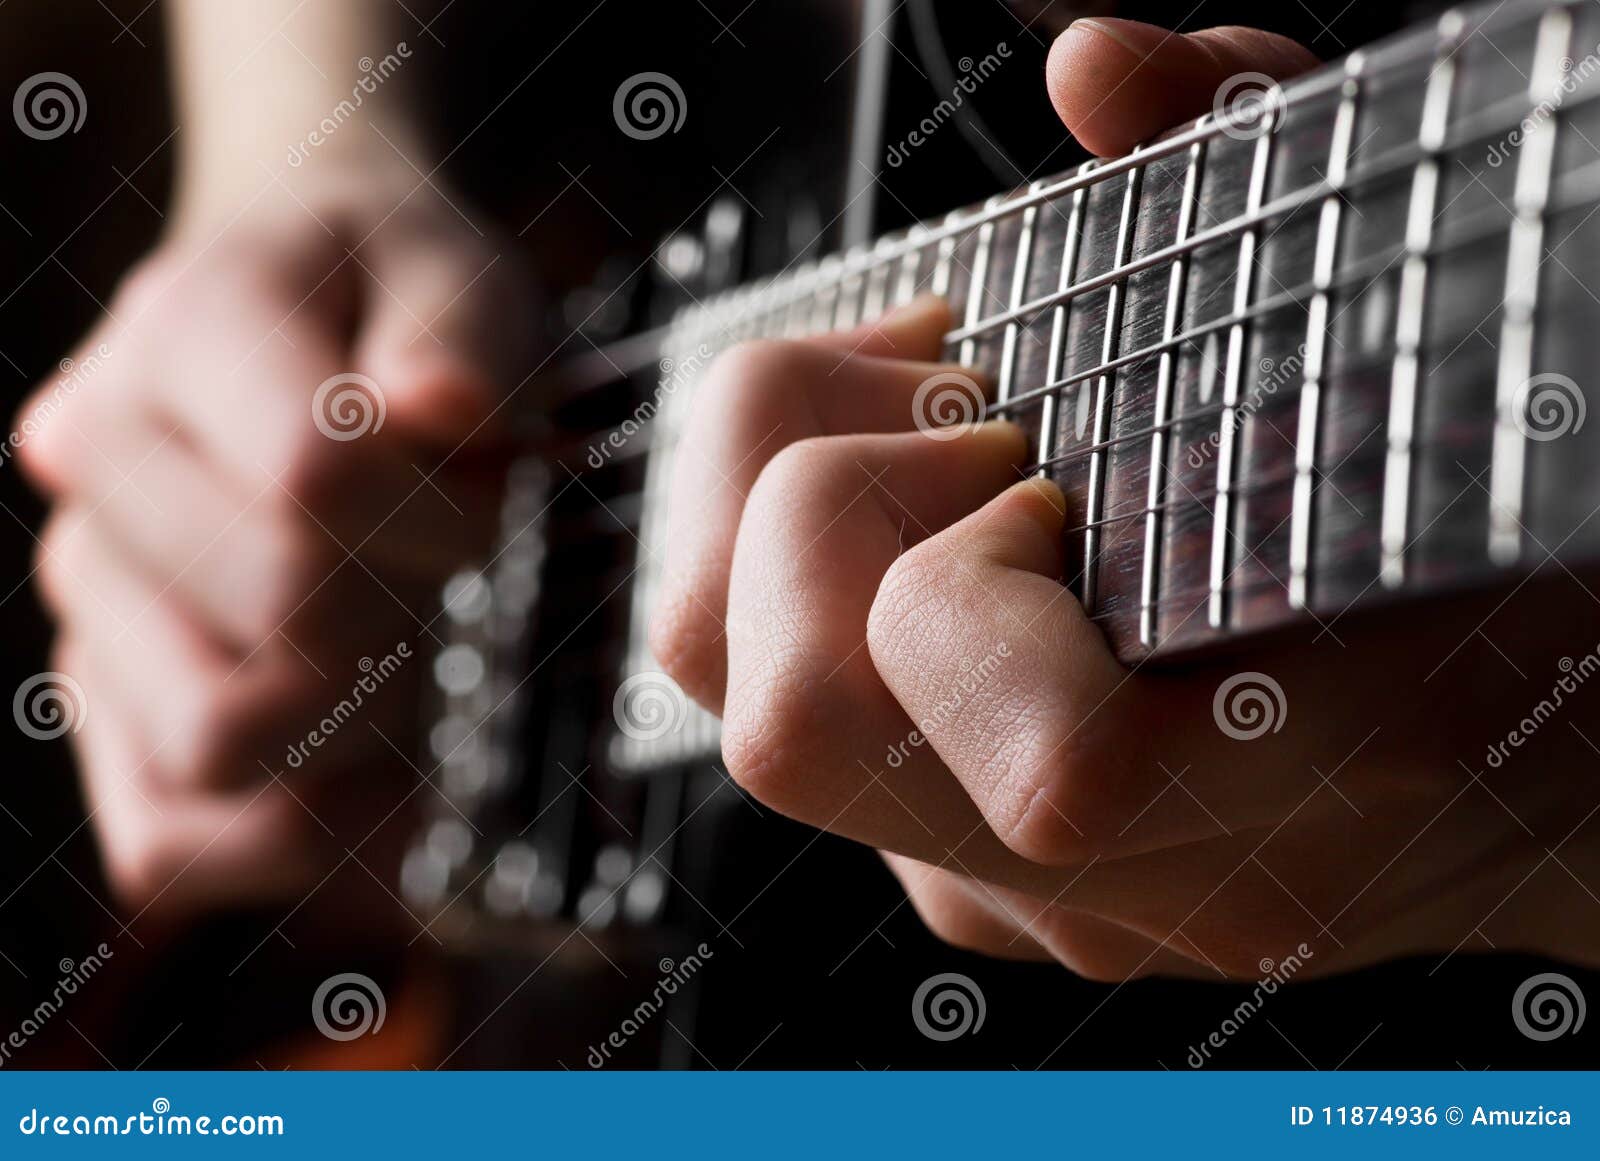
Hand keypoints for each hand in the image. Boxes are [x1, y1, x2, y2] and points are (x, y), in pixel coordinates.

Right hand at [17, 158, 532, 920]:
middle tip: (444, 573)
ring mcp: (85, 584)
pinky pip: (167, 840)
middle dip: (411, 607)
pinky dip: (291, 838)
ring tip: (397, 651)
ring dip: (356, 722)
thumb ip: (462, 335)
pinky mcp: (101, 688)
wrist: (299, 297)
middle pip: (278, 614)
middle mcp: (97, 458)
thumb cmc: (392, 295)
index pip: (313, 480)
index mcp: (184, 333)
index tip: (488, 506)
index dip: (443, 518)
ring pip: (215, 740)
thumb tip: (437, 408)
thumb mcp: (460, 273)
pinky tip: (380, 778)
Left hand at [650, 19, 1599, 979]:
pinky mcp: (954, 871)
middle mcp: (1102, 892)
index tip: (1060, 477)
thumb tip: (1097, 69)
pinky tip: (941, 519)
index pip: (1047, 764)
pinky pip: (793, 706)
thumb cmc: (1517, 585)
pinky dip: (811, 572)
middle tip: (972, 422)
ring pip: (745, 709)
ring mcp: (1004, 893)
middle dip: (825, 502)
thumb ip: (1275, 171)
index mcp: (1275, 805)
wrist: (1535, 799)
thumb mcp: (1447, 347)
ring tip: (929, 439)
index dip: (993, 576)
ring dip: (779, 522)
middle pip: (788, 722)